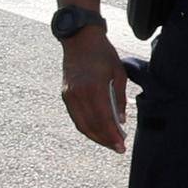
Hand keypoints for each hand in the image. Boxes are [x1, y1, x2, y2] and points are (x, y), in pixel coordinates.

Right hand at [60, 22, 131, 153]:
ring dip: (95, 136)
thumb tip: (121, 120)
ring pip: (81, 124)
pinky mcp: (65, 95)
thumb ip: (119, 99)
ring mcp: (69, 95)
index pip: (103, 119)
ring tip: (108, 142)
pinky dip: (86, 126)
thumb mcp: (118, 74)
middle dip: (105, 139)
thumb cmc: (102, 54)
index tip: (121, 145)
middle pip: (91, 125)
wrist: (80, 39)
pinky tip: (97, 130)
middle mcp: (78, 94)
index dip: (112, 135)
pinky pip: (76, 117)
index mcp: (94, 88)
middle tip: (117, 148)